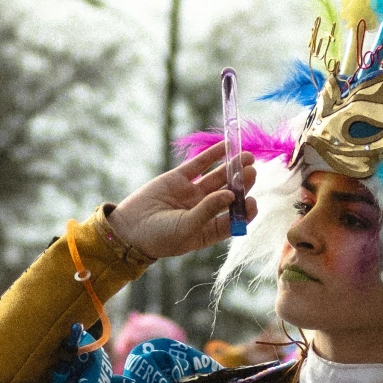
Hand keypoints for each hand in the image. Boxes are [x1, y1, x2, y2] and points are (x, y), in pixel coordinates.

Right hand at [109, 144, 256, 262]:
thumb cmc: (159, 238)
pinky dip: (214, 154)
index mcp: (208, 230)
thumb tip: (230, 195)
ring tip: (248, 157)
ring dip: (233, 167)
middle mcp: (204, 211)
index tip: (252, 201)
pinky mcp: (180, 178)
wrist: (129, 228)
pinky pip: (200, 164)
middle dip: (242, 184)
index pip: (233, 219)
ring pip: (218, 177)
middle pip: (229, 195)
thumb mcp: (186, 229)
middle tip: (252, 173)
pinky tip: (227, 145)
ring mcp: (192, 193)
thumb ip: (208, 212)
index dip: (245, 210)